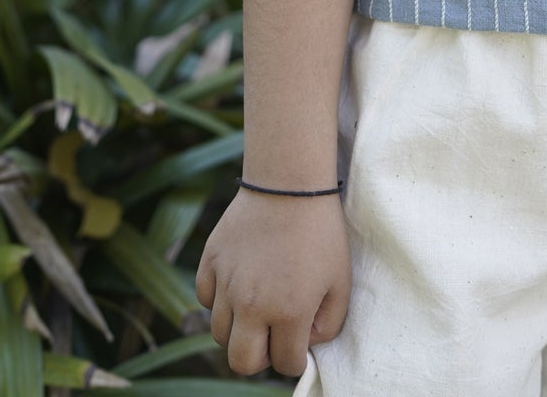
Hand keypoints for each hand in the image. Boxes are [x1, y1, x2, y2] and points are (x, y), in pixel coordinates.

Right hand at [196, 189, 350, 377]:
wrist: (289, 182)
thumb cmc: (321, 231)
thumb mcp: (340, 280)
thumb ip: (328, 324)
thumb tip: (303, 342)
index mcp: (289, 311)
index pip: (285, 364)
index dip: (296, 357)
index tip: (300, 338)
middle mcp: (252, 304)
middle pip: (241, 363)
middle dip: (260, 357)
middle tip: (273, 333)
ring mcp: (226, 283)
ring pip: (219, 334)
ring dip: (239, 328)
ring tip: (258, 305)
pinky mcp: (210, 261)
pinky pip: (206, 299)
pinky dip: (220, 299)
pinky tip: (239, 282)